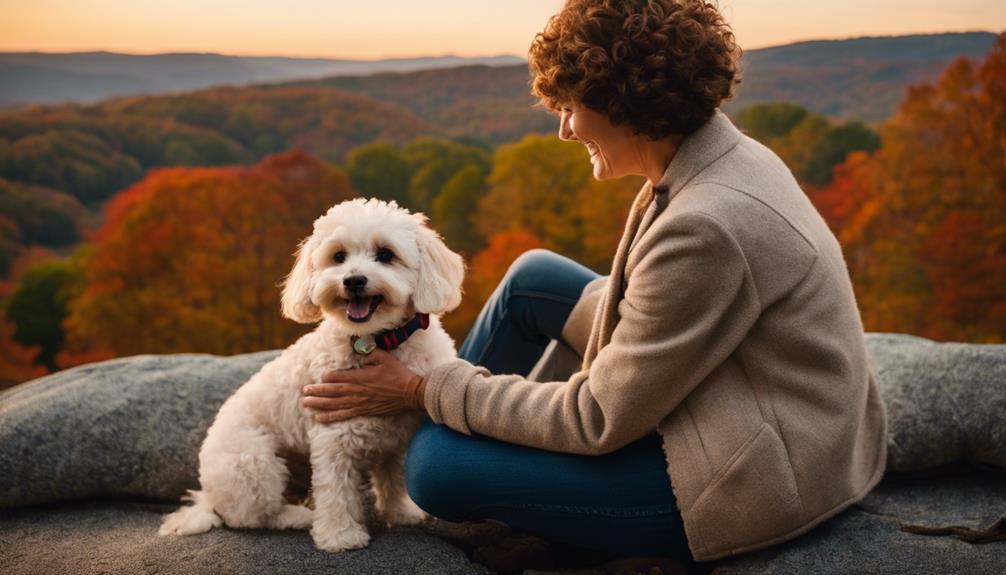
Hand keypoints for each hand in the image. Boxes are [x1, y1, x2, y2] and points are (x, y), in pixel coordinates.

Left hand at [301, 349, 425, 423]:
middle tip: (303, 392)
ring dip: (319, 404)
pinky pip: (343, 415)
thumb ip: (370, 352)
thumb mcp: (385, 358)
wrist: (410, 393)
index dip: (328, 378)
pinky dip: (330, 417)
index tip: (319, 378)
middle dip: (317, 391)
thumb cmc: (398, 374)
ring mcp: (359, 402)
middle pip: (333, 391)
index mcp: (361, 376)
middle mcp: (357, 390)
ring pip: (334, 404)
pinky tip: (319, 418)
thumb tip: (359, 345)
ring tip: (306, 403)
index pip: (339, 377)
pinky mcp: (363, 411)